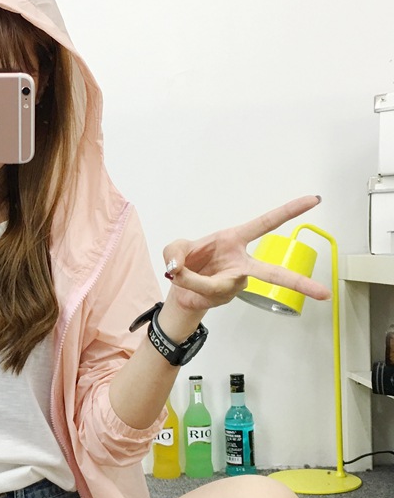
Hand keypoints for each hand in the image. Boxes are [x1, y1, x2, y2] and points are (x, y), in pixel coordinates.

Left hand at [162, 195, 331, 312]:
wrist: (178, 289)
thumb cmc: (186, 262)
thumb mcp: (174, 249)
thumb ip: (173, 251)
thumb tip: (176, 266)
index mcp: (234, 240)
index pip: (266, 223)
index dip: (289, 211)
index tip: (314, 200)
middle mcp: (241, 262)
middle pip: (274, 273)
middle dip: (298, 283)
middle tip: (323, 293)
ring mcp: (235, 282)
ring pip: (219, 282)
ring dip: (194, 278)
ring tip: (180, 273)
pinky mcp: (224, 296)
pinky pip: (205, 289)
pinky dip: (189, 284)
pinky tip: (187, 285)